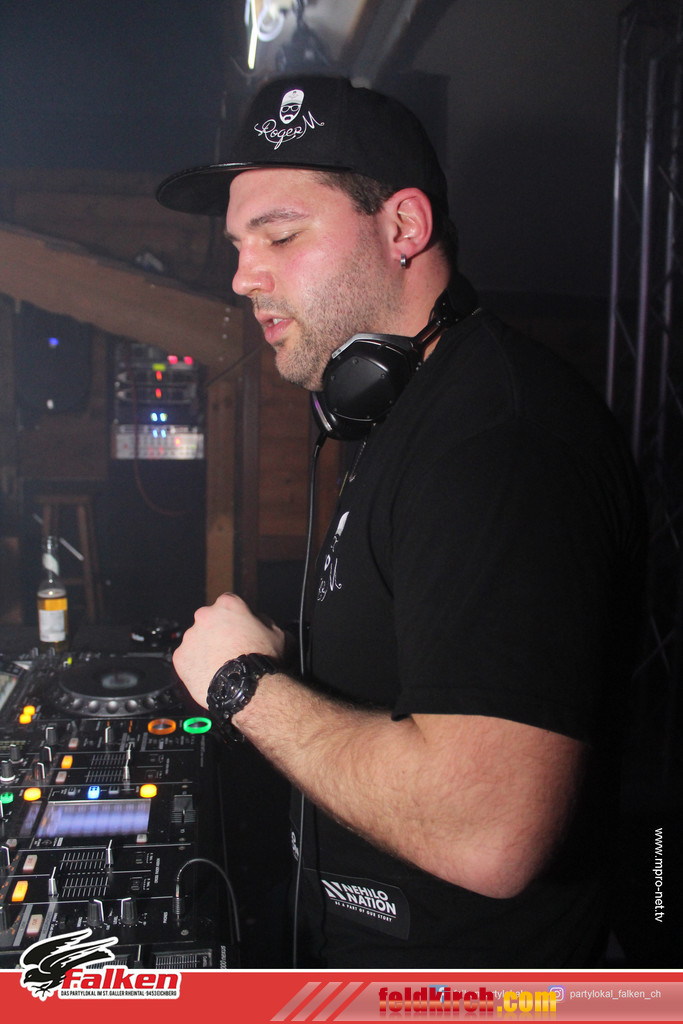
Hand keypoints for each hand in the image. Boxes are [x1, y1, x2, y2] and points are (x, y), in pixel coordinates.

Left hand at [172, 593, 285, 708]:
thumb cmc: (262, 662)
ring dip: (205, 649)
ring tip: (221, 666)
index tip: (238, 629)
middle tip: (230, 649)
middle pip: (209, 620)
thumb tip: (260, 620)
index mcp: (228, 605)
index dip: (234, 617)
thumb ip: (264, 621)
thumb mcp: (278, 634)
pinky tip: (210, 673)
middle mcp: (205, 616)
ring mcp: (191, 637)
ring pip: (196, 640)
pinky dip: (195, 665)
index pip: (228, 603)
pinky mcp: (180, 657)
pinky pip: (186, 658)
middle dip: (217, 632)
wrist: (246, 689)